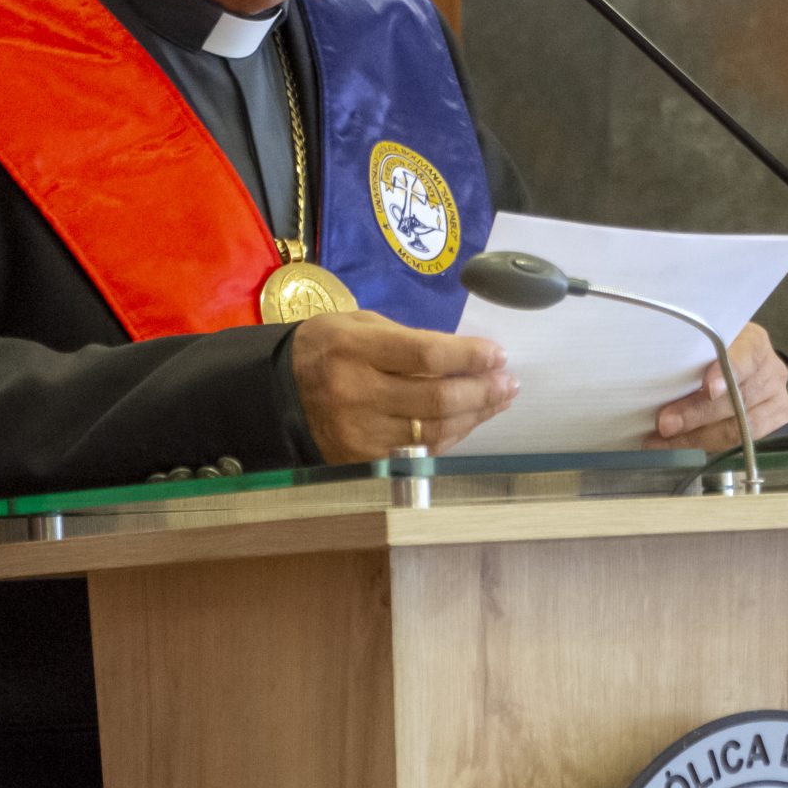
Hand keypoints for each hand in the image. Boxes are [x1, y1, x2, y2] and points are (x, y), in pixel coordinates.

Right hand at [290, 311, 516, 462]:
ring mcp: (361, 434)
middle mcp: (357, 394)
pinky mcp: (363, 461)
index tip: (498, 354)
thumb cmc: (326, 349)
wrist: (277, 394)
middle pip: (437, 400)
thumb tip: (466, 357)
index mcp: (355, 349)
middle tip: (509, 381)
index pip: (426, 356)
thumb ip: (409, 340)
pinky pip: (421, 452)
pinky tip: (470, 421)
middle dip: (483, 391)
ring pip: (435, 431)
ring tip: (500, 400)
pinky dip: (452, 436)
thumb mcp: (359, 325)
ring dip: (476, 416)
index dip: (469, 357)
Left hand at [648, 323, 787, 453]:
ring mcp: (777, 398)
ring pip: (738, 426)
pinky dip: (706, 445)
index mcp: (754, 343)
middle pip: (737, 399)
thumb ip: (690, 357)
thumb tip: (657, 374)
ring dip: (696, 437)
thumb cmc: (710, 352)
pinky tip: (680, 446)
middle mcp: (772, 371)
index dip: (726, 374)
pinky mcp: (774, 421)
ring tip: (663, 441)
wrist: (736, 363)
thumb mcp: (701, 344)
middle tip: (665, 424)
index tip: (707, 388)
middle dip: (697, 414)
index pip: (743, 359)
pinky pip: (739, 441)